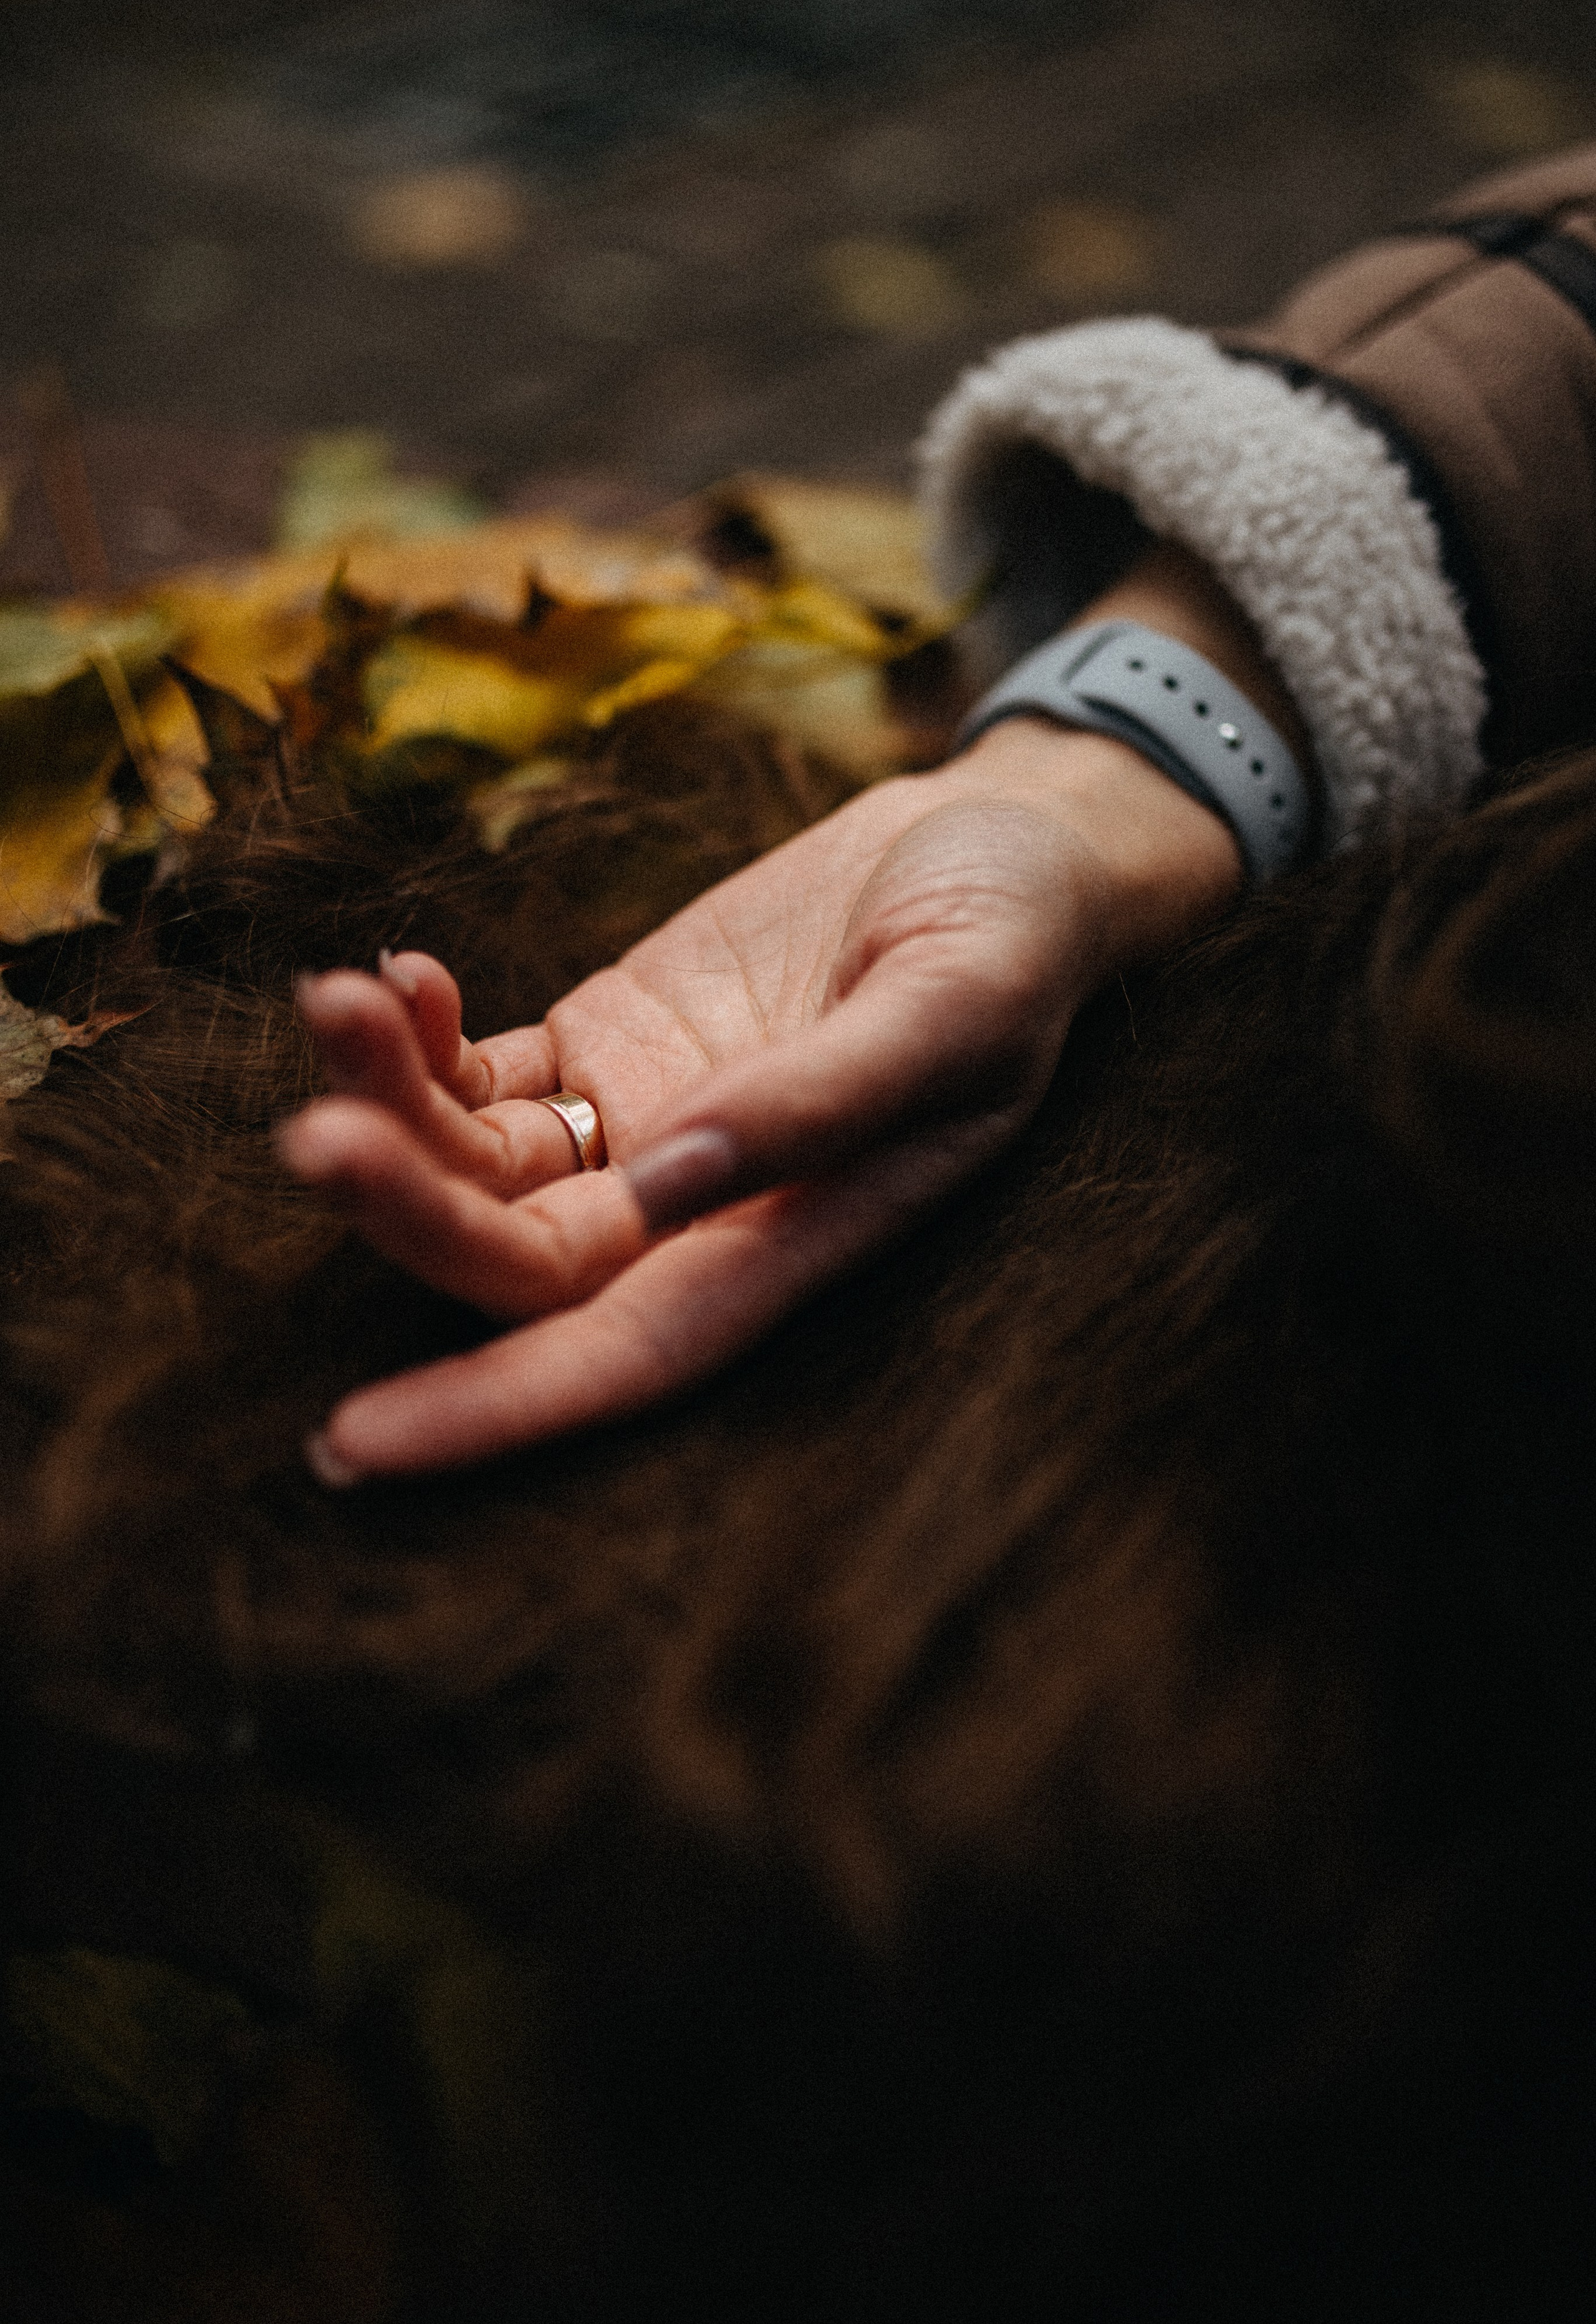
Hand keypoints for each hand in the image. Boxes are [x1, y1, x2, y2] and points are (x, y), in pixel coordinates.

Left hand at [279, 713, 1241, 1479]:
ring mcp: (642, 1127)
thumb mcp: (953, 1006)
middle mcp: (699, 1212)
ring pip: (473, 1163)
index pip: (627, 1352)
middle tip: (318, 1139)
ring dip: (387, 1100)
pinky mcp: (608, 1042)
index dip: (497, 1408)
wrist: (1001, 840)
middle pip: (514, 1258)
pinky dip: (419, 1038)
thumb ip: (823, 1101)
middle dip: (407, 1213)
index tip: (357, 1444)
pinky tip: (395, 977)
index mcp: (793, 1239)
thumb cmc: (1013, 934)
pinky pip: (481, 1074)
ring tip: (337, 1002)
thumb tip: (670, 1179)